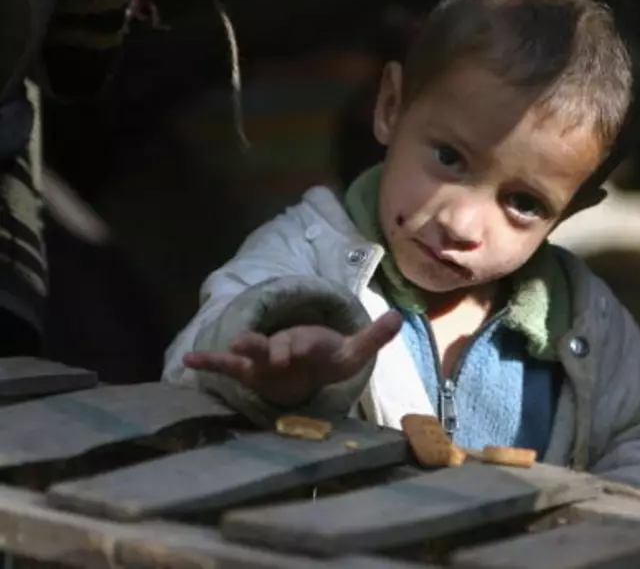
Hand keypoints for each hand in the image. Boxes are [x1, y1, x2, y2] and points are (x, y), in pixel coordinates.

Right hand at [183, 310, 402, 406]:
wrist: (307, 362)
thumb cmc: (328, 357)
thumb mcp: (354, 351)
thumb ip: (373, 337)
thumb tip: (400, 317)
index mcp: (309, 343)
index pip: (306, 343)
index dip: (304, 345)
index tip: (301, 348)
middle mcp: (284, 348)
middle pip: (276, 347)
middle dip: (275, 350)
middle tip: (274, 355)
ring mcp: (264, 359)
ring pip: (250, 353)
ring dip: (242, 349)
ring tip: (231, 344)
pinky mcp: (249, 371)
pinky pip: (226, 366)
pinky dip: (208, 362)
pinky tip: (189, 360)